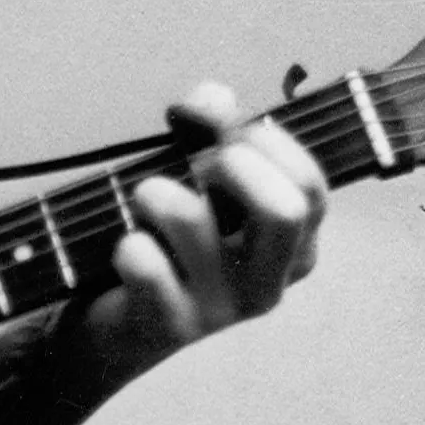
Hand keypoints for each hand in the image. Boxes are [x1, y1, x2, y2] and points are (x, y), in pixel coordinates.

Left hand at [36, 83, 327, 424]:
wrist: (113, 327)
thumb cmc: (167, 243)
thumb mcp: (196, 179)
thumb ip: (211, 131)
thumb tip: (212, 96)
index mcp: (293, 248)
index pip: (311, 186)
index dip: (268, 142)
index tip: (229, 135)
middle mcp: (268, 282)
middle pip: (285, 209)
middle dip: (235, 165)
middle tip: (197, 165)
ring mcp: (222, 309)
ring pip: (196, 222)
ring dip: (159, 191)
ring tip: (143, 195)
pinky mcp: (169, 325)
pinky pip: (147, 264)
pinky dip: (129, 242)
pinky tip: (127, 246)